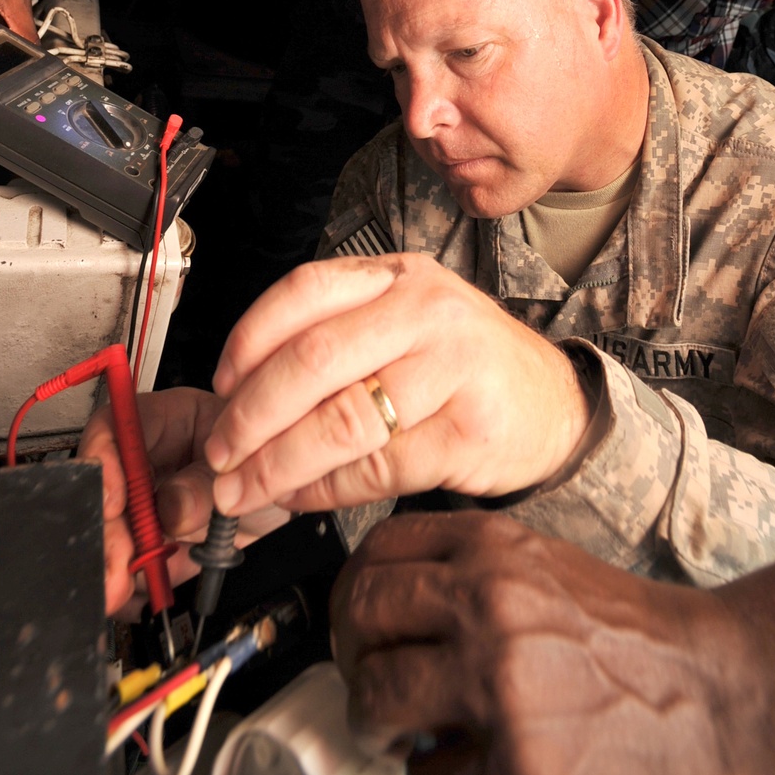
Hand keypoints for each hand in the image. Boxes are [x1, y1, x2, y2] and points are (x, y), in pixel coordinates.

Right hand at [76, 386, 288, 615]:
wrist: (283, 506)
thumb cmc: (267, 462)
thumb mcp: (249, 466)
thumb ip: (207, 485)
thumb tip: (170, 508)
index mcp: (169, 421)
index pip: (117, 428)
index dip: (104, 461)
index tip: (111, 499)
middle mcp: (150, 463)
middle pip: (106, 490)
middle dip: (106, 530)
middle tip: (115, 562)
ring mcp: (148, 506)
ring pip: (113, 535)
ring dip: (115, 565)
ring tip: (125, 587)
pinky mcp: (153, 545)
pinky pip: (133, 569)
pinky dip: (135, 589)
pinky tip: (145, 594)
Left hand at [206, 254, 593, 518]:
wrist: (554, 405)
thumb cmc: (464, 367)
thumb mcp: (404, 326)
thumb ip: (333, 344)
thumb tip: (239, 400)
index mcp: (398, 276)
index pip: (305, 291)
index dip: (249, 338)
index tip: (220, 384)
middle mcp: (427, 310)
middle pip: (314, 358)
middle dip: (252, 413)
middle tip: (221, 453)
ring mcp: (454, 367)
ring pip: (342, 418)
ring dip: (279, 463)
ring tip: (245, 488)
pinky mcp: (469, 429)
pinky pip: (379, 466)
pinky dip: (327, 490)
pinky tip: (302, 498)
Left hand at [330, 510, 741, 774]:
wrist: (733, 703)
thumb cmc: (647, 646)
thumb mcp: (550, 572)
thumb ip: (473, 580)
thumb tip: (392, 617)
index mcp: (497, 551)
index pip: (377, 553)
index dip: (355, 598)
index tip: (359, 628)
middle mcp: (491, 605)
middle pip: (359, 619)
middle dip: (353, 662)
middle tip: (372, 690)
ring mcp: (502, 686)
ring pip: (375, 699)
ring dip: (379, 730)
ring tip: (408, 741)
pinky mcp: (519, 770)